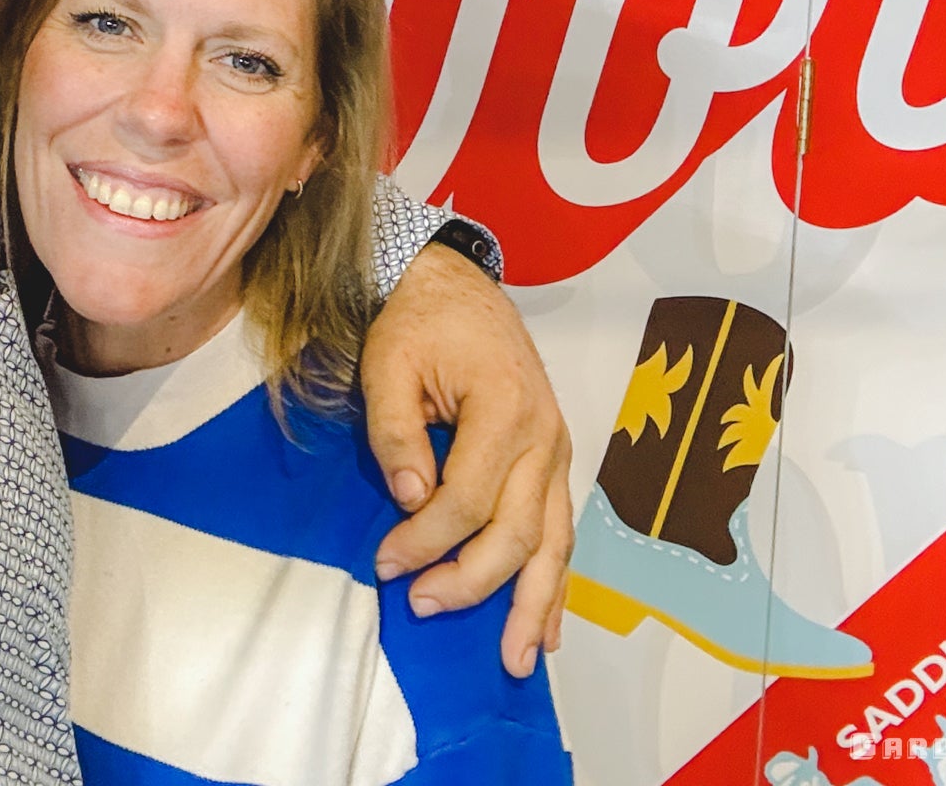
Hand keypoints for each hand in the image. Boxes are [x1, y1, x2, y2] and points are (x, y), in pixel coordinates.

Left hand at [360, 244, 572, 677]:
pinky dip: (556, 582)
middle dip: (472, 581)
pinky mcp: (554, 461)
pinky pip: (561, 530)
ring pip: (553, 542)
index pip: (468, 499)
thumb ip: (397, 434)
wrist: (456, 285)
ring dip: (535, 605)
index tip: (384, 563)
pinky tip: (548, 627)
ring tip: (517, 661)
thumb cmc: (419, 322)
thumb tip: (410, 501)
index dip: (424, 540)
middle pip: (518, 532)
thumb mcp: (389, 364)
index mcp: (504, 407)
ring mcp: (556, 451)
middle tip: (422, 607)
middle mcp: (544, 436)